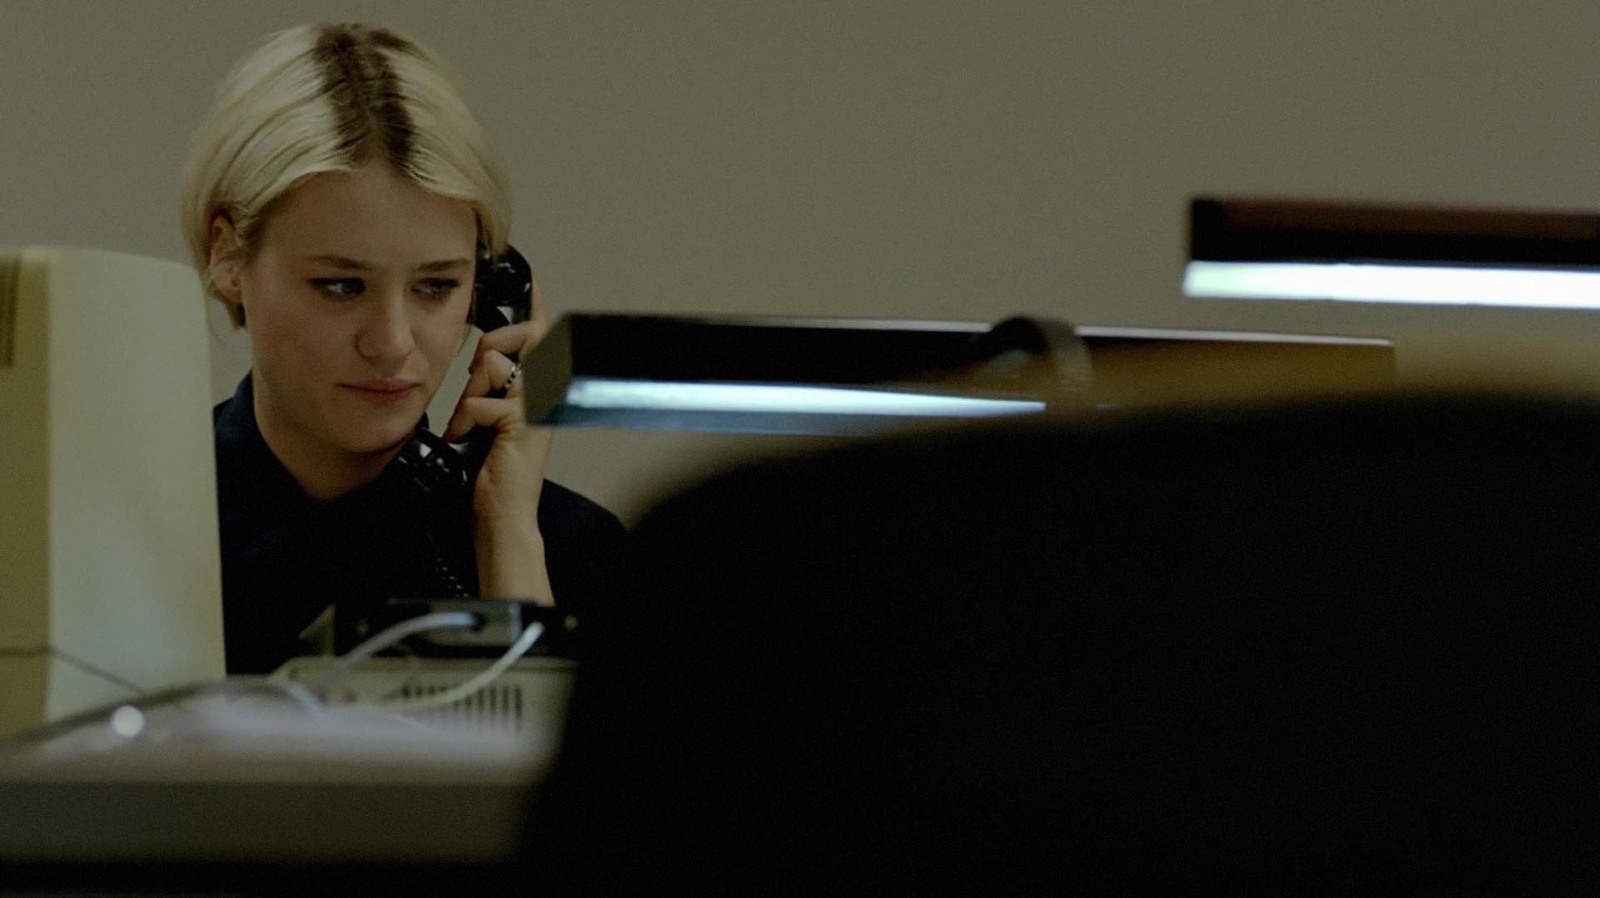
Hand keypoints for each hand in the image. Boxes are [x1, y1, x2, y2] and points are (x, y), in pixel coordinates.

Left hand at [441, 278, 555, 602]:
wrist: (501, 518)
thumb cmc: (492, 476)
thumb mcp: (487, 423)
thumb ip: (488, 390)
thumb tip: (478, 363)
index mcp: (538, 392)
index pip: (537, 336)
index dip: (532, 304)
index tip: (530, 276)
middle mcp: (544, 395)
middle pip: (512, 339)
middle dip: (485, 353)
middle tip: (474, 389)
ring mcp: (537, 408)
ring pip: (491, 365)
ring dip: (469, 393)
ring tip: (469, 425)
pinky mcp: (524, 423)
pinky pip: (481, 400)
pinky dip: (466, 420)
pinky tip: (469, 440)